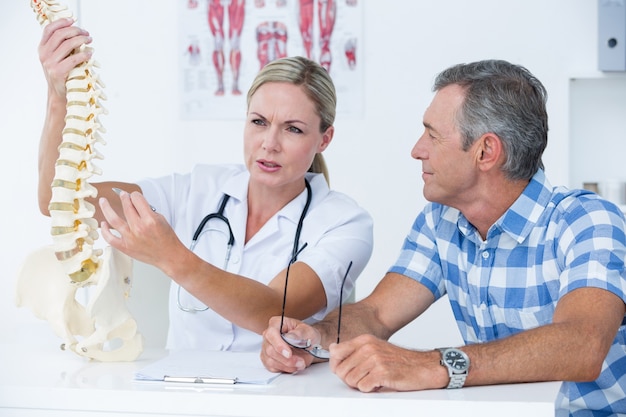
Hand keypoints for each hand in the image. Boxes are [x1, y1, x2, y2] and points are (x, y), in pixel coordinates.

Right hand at [39, 18, 91, 97]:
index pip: (49, 29)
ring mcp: (49, 63)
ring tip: (89, 40)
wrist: (59, 94)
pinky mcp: (57, 72)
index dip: (61, 22)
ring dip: (81, 40)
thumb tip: (77, 34)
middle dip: (75, 31)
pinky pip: (73, 59)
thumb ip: (61, 47)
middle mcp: (44, 54)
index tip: (73, 20)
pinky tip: (90, 54)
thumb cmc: (61, 75)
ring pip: (67, 45)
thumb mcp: (56, 58)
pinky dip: (83, 55)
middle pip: (60, 35)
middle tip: (86, 33)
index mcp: (42, 48)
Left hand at [99, 190, 184, 270]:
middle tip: (122, 194)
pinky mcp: (125, 247)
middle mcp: (139, 228)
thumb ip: (148, 211)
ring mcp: (130, 238)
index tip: (134, 195)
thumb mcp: (161, 219)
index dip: (135, 195)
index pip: (137, 200)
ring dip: (106, 208)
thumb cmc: (167, 239)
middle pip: (126, 207)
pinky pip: (110, 238)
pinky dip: (104, 230)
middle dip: (124, 198)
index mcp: (150, 220)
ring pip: (113, 220)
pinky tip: (103, 224)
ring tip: (103, 201)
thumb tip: (136, 204)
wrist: (169, 255)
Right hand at [260, 316, 315, 372]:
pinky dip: (285, 369)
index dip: (279, 345)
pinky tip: (294, 366)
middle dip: (286, 359)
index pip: (272, 333)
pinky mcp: (268, 359)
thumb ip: (300, 333)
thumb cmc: (307, 335)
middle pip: (270, 349)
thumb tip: (290, 337)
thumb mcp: (308, 332)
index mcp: (277, 323)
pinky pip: (272, 367)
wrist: (310, 346)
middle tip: (300, 361)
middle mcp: (269, 335)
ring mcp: (267, 347)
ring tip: (300, 364)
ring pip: (270, 360)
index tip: (289, 354)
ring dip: (287, 365)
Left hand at [329, 334, 445, 391]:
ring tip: (373, 379)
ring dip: (361, 384)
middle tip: (365, 377)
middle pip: (341, 371)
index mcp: (364, 340)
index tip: (345, 370)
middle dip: (351, 378)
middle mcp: (367, 347)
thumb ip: (352, 349)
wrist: (423, 366)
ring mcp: (374, 359)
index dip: (337, 366)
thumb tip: (332, 349)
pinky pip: (362, 387)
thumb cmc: (399, 360)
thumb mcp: (374, 347)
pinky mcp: (381, 372)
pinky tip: (380, 383)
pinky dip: (370, 389)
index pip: (335, 353)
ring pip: (350, 381)